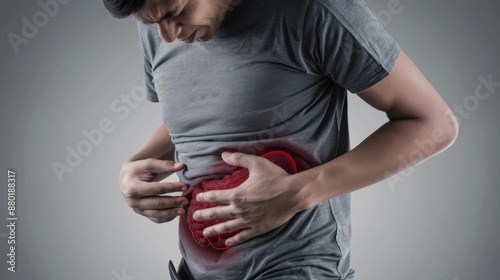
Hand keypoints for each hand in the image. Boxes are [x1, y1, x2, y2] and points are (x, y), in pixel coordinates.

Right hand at [120, 159, 188, 222]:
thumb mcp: (147, 164)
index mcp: (133, 188)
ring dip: (172, 212)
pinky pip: (155, 218)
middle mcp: (133, 201)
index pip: (157, 189)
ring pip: (157, 214)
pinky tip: (176, 213)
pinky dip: (167, 217)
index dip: (172, 188)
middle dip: (173, 202)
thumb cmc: (137, 169)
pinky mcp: (141, 213)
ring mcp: (137, 209)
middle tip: (186, 200)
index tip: (185, 186)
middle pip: (157, 203)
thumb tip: (181, 165)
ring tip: (183, 209)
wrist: (126, 178)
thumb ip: (164, 165)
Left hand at [193, 152, 307, 246]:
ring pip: (227, 227)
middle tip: (194, 217)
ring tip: (204, 233)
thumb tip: (223, 154)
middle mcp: (240, 209)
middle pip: (216, 214)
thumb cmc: (276, 178)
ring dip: (214, 230)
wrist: (294, 193)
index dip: (204, 197)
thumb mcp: (257, 164)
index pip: (215, 196)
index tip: (197, 198)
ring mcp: (249, 221)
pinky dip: (234, 240)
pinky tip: (227, 242)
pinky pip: (243, 236)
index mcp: (237, 194)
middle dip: (203, 215)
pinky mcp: (258, 228)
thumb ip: (239, 158)